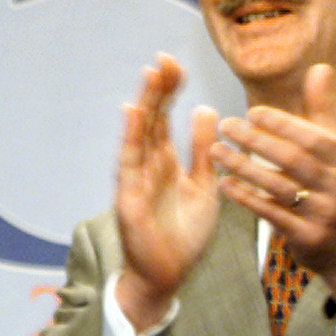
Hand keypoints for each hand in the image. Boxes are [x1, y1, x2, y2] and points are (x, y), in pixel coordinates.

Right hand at [113, 55, 219, 331]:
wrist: (168, 276)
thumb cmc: (183, 234)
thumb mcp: (204, 186)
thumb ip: (203, 150)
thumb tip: (205, 108)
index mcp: (165, 161)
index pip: (164, 117)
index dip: (169, 90)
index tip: (175, 63)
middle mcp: (147, 164)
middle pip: (150, 119)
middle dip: (158, 89)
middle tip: (165, 59)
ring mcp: (136, 179)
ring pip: (139, 135)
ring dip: (144, 105)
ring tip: (151, 76)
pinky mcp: (130, 197)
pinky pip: (130, 163)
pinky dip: (132, 138)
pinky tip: (135, 115)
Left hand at [209, 65, 335, 307]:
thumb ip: (322, 110)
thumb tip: (320, 67)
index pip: (311, 136)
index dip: (282, 123)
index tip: (250, 112)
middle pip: (292, 159)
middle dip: (255, 141)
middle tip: (224, 125)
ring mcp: (323, 212)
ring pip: (278, 186)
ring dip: (243, 167)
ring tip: (216, 151)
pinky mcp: (307, 236)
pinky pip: (271, 214)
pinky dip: (246, 198)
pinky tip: (224, 183)